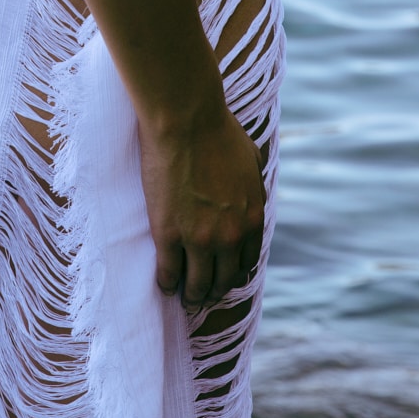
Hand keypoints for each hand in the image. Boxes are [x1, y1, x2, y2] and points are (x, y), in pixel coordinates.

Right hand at [138, 101, 264, 310]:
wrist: (187, 120)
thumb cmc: (218, 131)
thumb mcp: (251, 158)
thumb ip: (254, 180)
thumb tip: (255, 184)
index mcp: (252, 219)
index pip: (245, 263)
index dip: (232, 273)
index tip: (221, 274)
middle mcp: (230, 237)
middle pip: (223, 280)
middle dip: (212, 290)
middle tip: (201, 293)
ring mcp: (199, 238)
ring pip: (197, 285)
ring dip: (191, 294)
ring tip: (183, 297)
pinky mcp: (168, 234)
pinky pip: (168, 272)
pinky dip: (167, 282)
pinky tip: (164, 283)